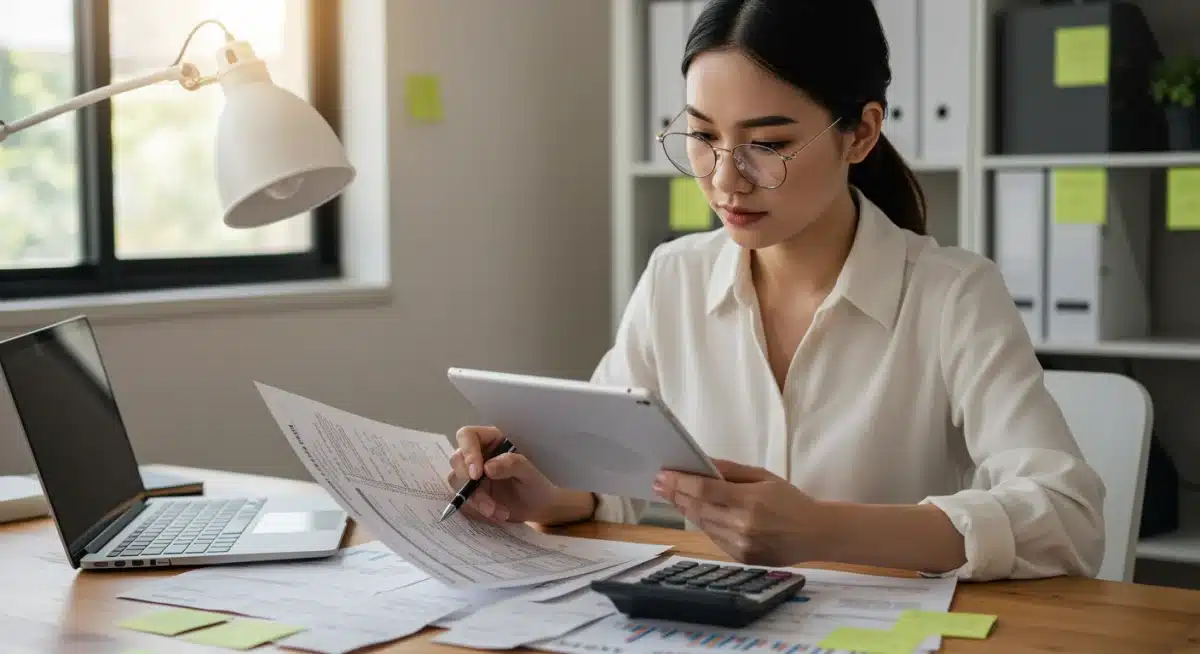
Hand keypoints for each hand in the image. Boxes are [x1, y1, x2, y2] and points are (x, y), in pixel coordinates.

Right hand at [447, 426, 593, 524]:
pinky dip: (477, 509)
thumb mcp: (529, 473)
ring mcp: (471, 474)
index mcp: (492, 440)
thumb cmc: (536, 484)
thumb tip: (487, 467)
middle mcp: (478, 454)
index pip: (467, 435)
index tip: (477, 474)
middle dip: (467, 481)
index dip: (468, 452)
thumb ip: (511, 464)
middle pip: (456, 459)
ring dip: (475, 500)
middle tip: (485, 497)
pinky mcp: (469, 492)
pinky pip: (463, 499)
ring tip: (496, 511)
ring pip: (457, 482)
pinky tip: (497, 514)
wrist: (538, 508)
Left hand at [653, 459, 829, 566]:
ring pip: (703, 525)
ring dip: (686, 509)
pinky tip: (696, 512)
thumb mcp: (764, 476)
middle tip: (659, 484)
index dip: (680, 482)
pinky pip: (714, 538)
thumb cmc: (790, 500)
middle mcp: (742, 525)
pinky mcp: (740, 558)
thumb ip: (731, 470)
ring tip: (673, 495)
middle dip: (675, 495)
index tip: (662, 475)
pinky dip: (704, 524)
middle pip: (698, 508)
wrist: (815, 534)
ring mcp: (740, 545)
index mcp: (749, 501)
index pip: (705, 490)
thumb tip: (703, 461)